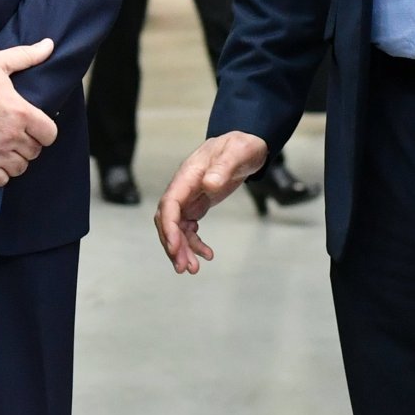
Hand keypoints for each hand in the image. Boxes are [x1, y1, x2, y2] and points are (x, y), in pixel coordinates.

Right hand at [0, 39, 59, 185]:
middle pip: (34, 152)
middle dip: (28, 145)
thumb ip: (28, 56)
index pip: (50, 134)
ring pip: (19, 168)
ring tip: (2, 149)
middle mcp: (10, 135)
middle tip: (13, 136)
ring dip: (13, 160)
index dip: (44, 132)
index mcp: (20, 111)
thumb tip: (49, 44)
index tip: (33, 128)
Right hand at [154, 132, 268, 273]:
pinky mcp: (197, 204)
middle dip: (173, 245)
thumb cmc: (241, 146)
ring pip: (177, 228)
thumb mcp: (237, 153)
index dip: (169, 227)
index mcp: (188, 175)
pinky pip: (189, 228)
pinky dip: (195, 244)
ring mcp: (189, 197)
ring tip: (193, 269)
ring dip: (182, 249)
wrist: (246, 144)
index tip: (175, 247)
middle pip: (168, 220)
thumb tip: (209, 184)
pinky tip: (208, 254)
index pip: (170, 203)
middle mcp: (184, 187)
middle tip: (184, 267)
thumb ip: (223, 167)